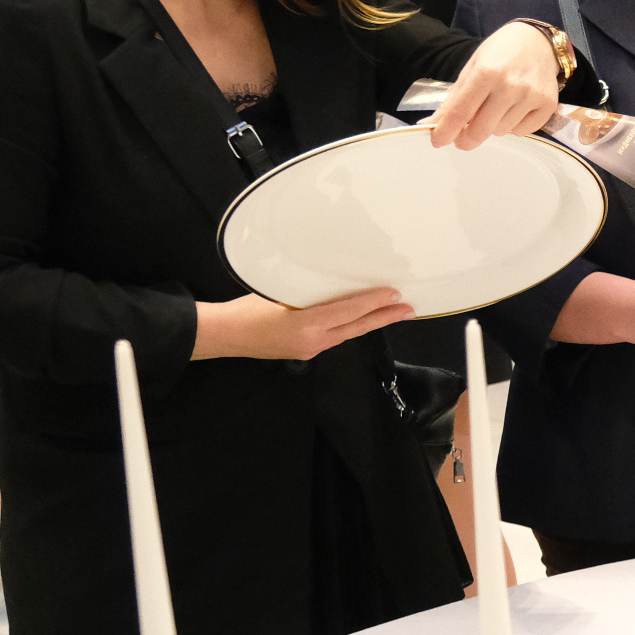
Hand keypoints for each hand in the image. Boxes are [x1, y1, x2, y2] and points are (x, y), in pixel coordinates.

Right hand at [193, 288, 412, 361]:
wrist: (224, 335)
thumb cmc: (246, 309)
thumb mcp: (278, 292)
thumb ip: (308, 292)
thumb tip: (333, 282)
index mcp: (307, 325)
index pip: (348, 311)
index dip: (373, 302)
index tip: (395, 294)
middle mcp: (314, 341)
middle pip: (357, 327)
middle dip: (385, 317)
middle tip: (410, 309)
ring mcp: (311, 350)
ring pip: (348, 333)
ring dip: (371, 321)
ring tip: (394, 312)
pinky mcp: (306, 352)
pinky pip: (335, 337)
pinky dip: (351, 326)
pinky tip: (360, 319)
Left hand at [424, 21, 563, 150]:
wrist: (538, 42)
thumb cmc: (500, 53)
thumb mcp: (472, 68)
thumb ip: (455, 98)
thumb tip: (436, 124)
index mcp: (486, 73)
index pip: (460, 112)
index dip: (446, 132)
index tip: (438, 141)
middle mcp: (510, 86)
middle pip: (481, 130)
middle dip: (466, 139)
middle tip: (462, 137)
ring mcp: (531, 97)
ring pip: (501, 131)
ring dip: (493, 126)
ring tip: (497, 107)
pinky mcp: (547, 106)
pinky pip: (522, 131)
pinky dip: (514, 125)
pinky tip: (516, 108)